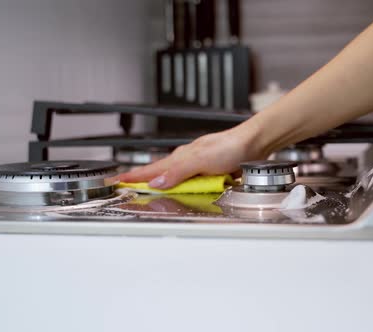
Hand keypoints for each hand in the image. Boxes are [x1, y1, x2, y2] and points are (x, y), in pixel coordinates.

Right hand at [117, 126, 266, 188]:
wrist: (255, 144)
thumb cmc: (231, 146)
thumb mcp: (200, 160)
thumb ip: (178, 172)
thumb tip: (156, 183)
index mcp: (181, 157)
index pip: (151, 170)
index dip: (134, 176)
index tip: (118, 181)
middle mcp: (187, 161)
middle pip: (160, 173)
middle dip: (142, 179)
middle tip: (126, 184)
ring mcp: (198, 166)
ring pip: (175, 178)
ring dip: (160, 183)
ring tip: (144, 186)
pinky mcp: (210, 172)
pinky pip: (190, 182)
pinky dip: (181, 186)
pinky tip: (180, 188)